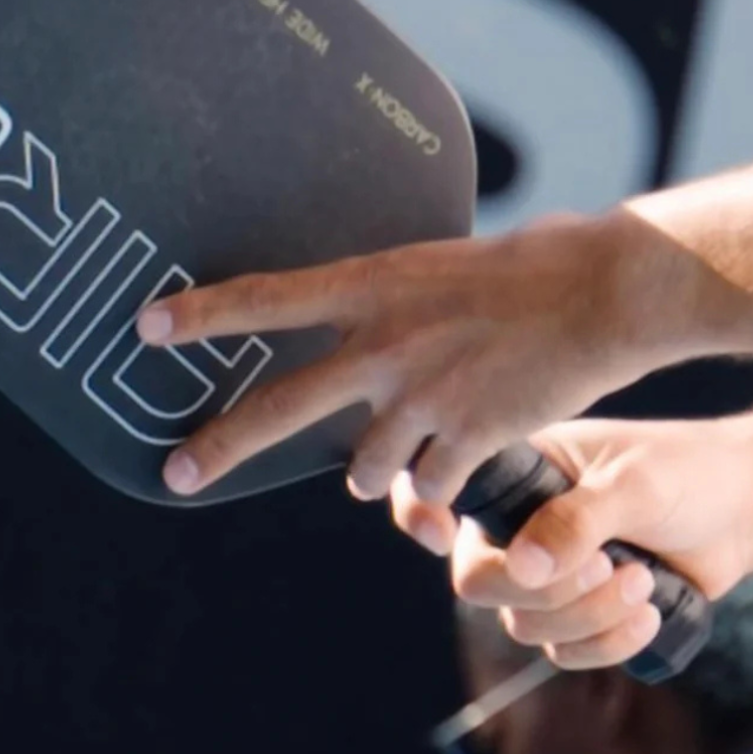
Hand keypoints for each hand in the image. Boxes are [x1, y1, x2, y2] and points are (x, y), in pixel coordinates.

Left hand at [136, 215, 645, 498]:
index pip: (267, 298)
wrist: (606, 291)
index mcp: (374, 286)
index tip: (146, 325)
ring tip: (408, 449)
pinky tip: (465, 464)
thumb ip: (391, 305)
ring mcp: (423, 396)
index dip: (203, 314)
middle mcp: (384, 344)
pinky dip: (439, 488)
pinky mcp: (467, 438)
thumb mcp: (441, 266)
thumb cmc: (533, 263)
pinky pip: (428, 490)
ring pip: (363, 468)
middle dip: (220, 445)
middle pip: (280, 407)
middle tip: (173, 473)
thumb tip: (368, 329)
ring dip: (377, 470)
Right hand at [397, 415, 752, 669]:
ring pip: (522, 624)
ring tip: (644, 581)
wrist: (743, 510)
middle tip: (610, 565)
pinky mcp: (575, 613)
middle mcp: (514, 522)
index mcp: (513, 467)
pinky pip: (562, 652)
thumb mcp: (633, 484)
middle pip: (479, 580)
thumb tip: (522, 570)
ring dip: (587, 617)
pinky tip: (649, 616)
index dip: (417, 511)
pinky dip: (605, 644)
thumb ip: (578, 520)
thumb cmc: (684, 472)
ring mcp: (542, 571)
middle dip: (546, 589)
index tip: (440, 536)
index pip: (437, 486)